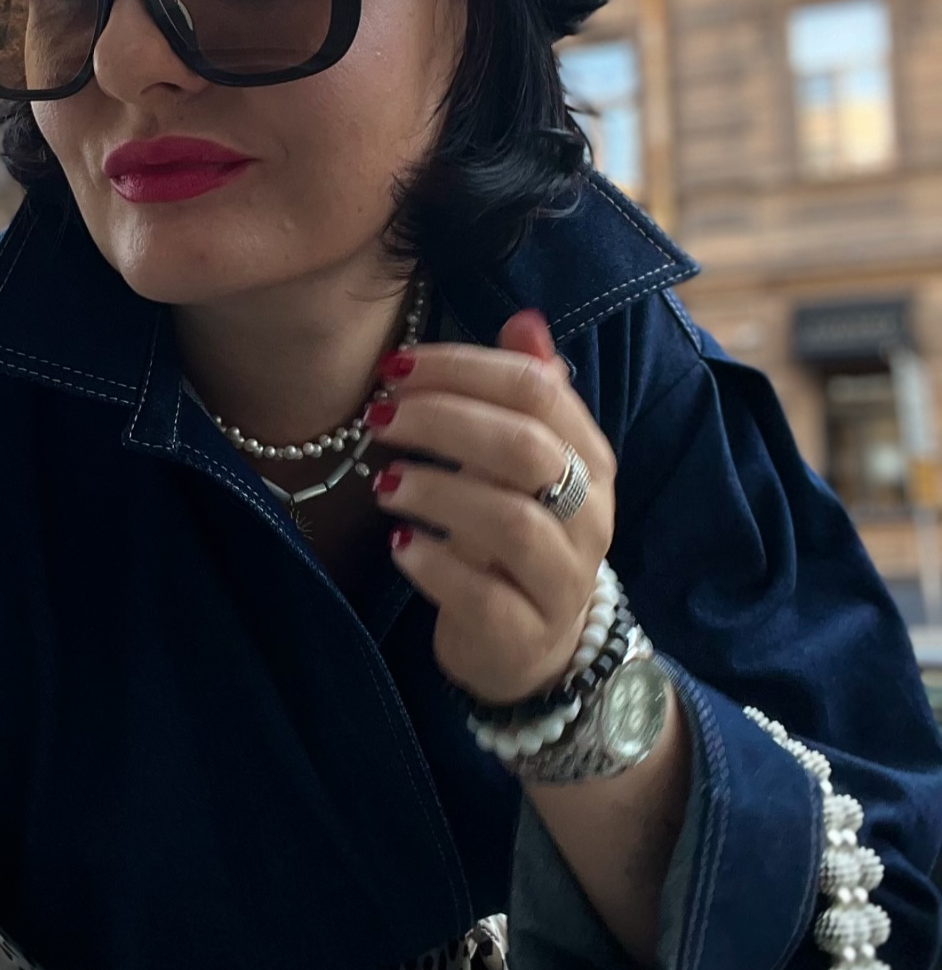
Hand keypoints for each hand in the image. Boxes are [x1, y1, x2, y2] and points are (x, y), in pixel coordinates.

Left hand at [369, 309, 616, 705]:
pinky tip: (400, 545)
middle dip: (444, 422)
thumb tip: (523, 319)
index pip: (537, 390)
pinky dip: (434, 564)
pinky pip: (483, 595)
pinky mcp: (524, 634)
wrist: (531, 649)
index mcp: (590, 459)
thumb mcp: (526, 464)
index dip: (462, 369)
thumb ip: (528, 393)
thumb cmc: (516, 539)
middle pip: (525, 448)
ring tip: (384, 483)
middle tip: (379, 417)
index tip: (396, 367)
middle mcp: (590, 516)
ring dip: (437, 491)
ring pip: (511, 522)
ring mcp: (562, 580)